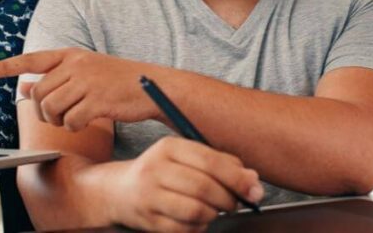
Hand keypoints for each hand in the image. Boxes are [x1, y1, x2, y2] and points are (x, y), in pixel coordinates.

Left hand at [0, 48, 159, 129]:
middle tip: (60, 116)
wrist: (153, 86)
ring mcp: (87, 81)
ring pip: (51, 108)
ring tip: (74, 118)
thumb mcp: (85, 72)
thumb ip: (56, 78)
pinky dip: (74, 127)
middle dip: (43, 111)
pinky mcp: (98, 100)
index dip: (6, 66)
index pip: (32, 59)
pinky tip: (86, 123)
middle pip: (39, 93)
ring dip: (58, 120)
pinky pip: (71, 120)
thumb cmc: (117, 81)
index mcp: (71, 55)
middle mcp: (76, 64)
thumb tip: (24, 85)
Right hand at [109, 137, 263, 231]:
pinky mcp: (148, 221)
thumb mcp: (186, 157)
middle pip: (204, 187)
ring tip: (213, 209)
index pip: (210, 161)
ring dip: (213, 214)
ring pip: (196, 211)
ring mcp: (148, 196)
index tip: (254, 188)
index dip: (237, 177)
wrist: (119, 191)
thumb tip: (252, 179)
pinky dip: (199, 227)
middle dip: (228, 199)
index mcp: (169, 147)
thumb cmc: (162, 172)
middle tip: (234, 202)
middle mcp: (155, 169)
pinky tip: (197, 219)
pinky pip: (185, 229)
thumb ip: (221, 163)